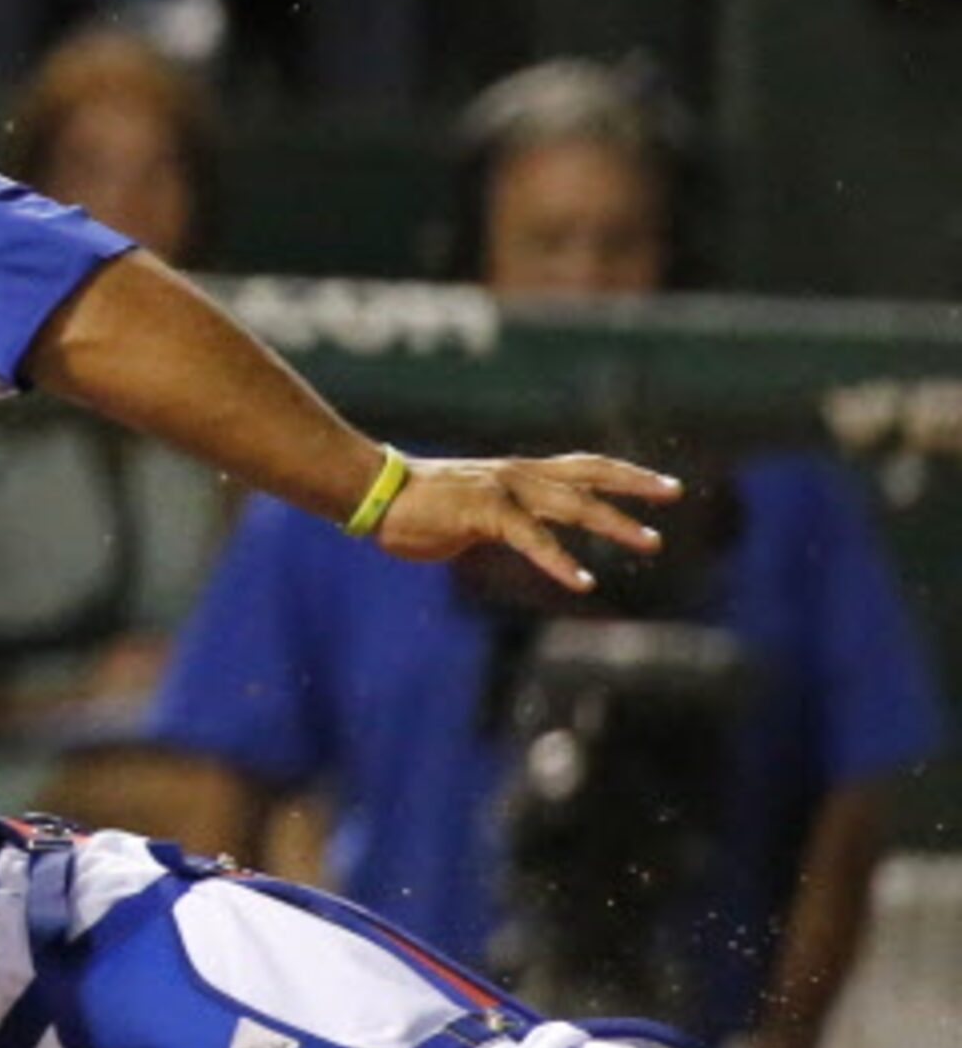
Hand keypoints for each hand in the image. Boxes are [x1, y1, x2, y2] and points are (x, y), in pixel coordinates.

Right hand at [366, 452, 680, 592]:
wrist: (371, 493)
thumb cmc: (414, 507)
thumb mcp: (472, 511)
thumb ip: (503, 519)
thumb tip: (518, 534)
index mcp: (517, 474)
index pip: (583, 467)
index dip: (623, 474)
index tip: (662, 485)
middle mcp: (517, 474)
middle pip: (589, 473)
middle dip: (636, 484)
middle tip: (676, 494)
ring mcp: (503, 490)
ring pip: (572, 503)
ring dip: (615, 523)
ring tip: (651, 542)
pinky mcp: (484, 512)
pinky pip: (531, 538)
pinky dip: (560, 560)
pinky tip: (582, 580)